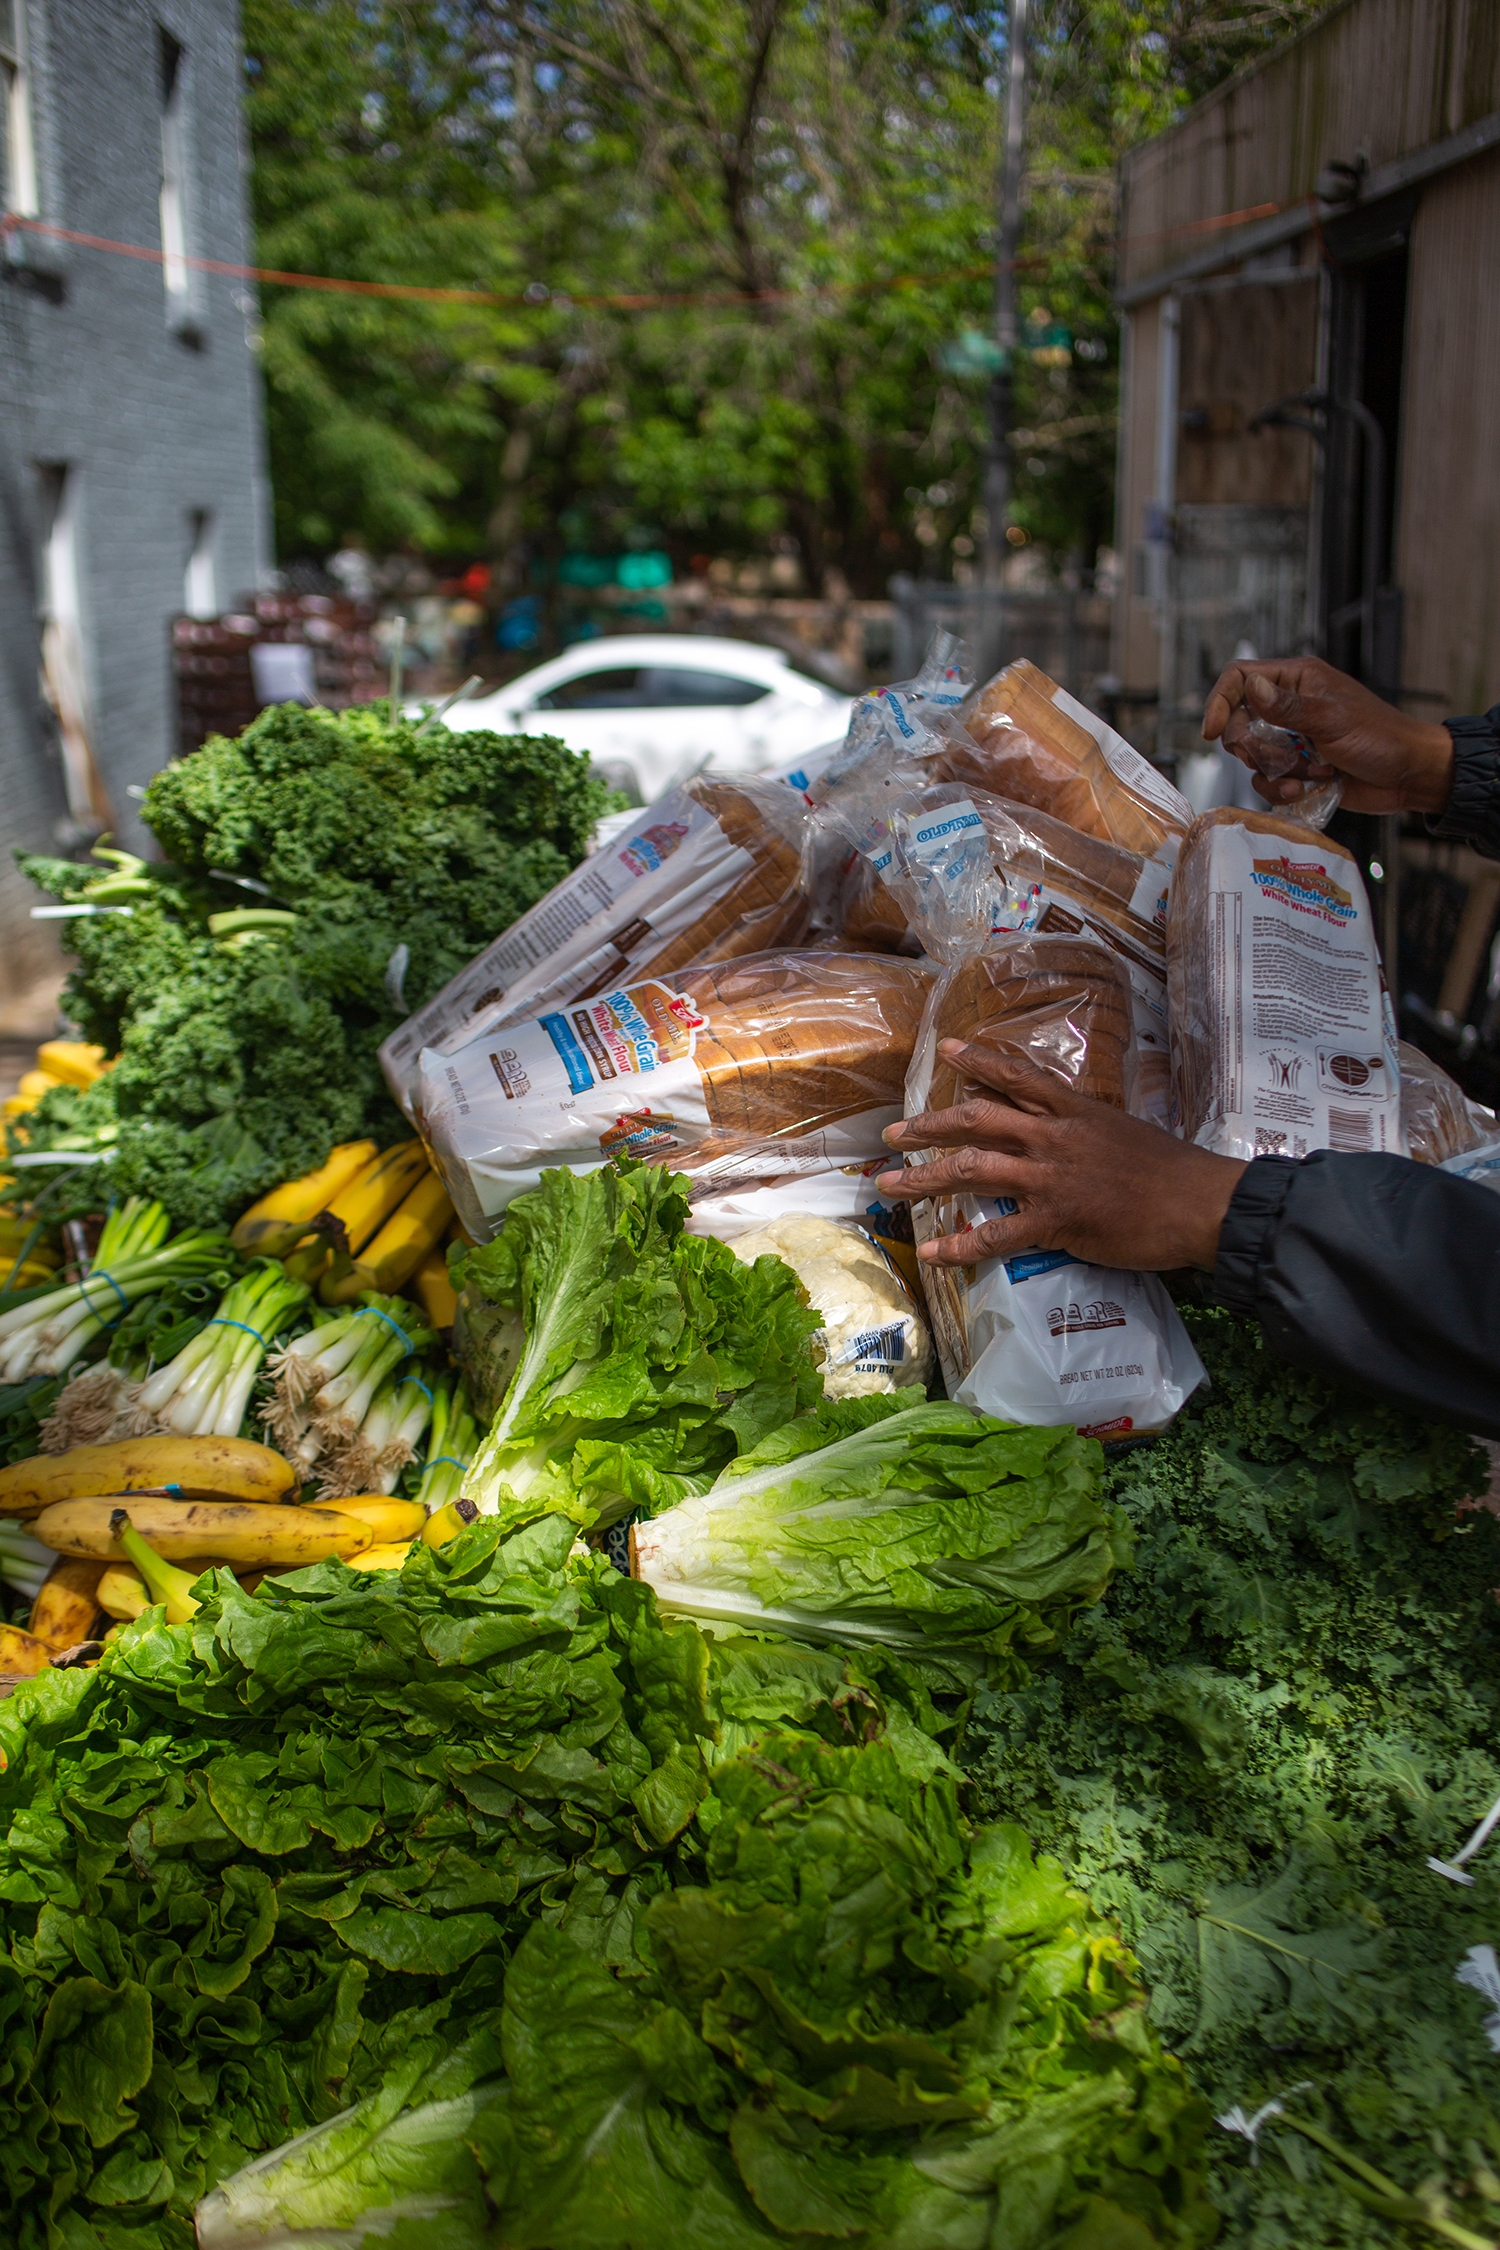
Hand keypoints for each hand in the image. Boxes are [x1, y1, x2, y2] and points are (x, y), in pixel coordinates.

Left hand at [877, 1041, 1245, 1270]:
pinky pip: (996, 1234)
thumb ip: (1082, 1128)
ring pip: (973, 1172)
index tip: (944, 1049)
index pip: (1015, 1075)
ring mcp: (1050, 1178)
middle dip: (928, 1126)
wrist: (1199, 1203)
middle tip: (892, 1134)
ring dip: (925, 1179)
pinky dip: (961, 1246)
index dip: (977, 1060)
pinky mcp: (1056, 1221)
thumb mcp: (1122, 1130)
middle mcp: (1053, 1137)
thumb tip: (1055, 1128)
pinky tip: (935, 1254)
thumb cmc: (1170, 1170)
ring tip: (890, 1187)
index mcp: (1072, 1110)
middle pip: (976, 1121)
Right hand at [1201, 656, 1453, 815]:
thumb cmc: (1381, 737)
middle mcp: (1288, 706)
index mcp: (1297, 680)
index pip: (1240, 678)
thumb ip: (1288, 707)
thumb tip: (1251, 686)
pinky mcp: (1295, 768)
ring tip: (1310, 772)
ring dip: (1274, 770)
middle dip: (1253, 746)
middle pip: (1239, 721)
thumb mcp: (1333, 719)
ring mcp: (1291, 738)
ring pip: (1252, 755)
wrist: (1407, 775)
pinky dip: (1279, 789)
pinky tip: (1303, 790)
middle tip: (1279, 756)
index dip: (1219, 702)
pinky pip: (1266, 780)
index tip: (1212, 732)